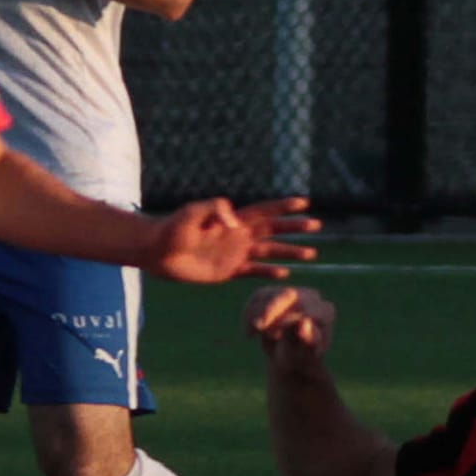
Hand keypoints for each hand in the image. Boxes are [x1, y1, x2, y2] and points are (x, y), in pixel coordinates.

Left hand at [146, 197, 317, 283]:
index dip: (284, 206)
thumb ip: (214, 210)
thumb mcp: (191, 213)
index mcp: (232, 220)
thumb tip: (235, 220)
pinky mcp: (227, 271)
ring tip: (312, 254)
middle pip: (273, 230)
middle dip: (295, 228)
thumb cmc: (172, 229)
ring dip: (290, 252)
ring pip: (269, 252)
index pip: (264, 211)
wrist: (157, 252)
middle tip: (318, 225)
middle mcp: (238, 236)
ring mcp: (234, 254)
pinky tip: (284, 274)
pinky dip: (268, 272)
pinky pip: (253, 272)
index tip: (304, 202)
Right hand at [245, 284, 336, 371]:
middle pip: (287, 295)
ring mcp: (292, 291)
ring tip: (252, 335)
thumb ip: (306, 340)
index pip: (306, 309)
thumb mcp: (304, 355)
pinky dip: (248, 313)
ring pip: (269, 295)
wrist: (289, 359)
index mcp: (325, 311)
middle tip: (256, 327)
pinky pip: (257, 297)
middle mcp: (312, 296)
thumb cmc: (301, 359)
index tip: (272, 334)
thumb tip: (304, 323)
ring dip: (256, 314)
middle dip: (269, 311)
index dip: (288, 319)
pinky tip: (249, 332)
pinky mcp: (275, 292)